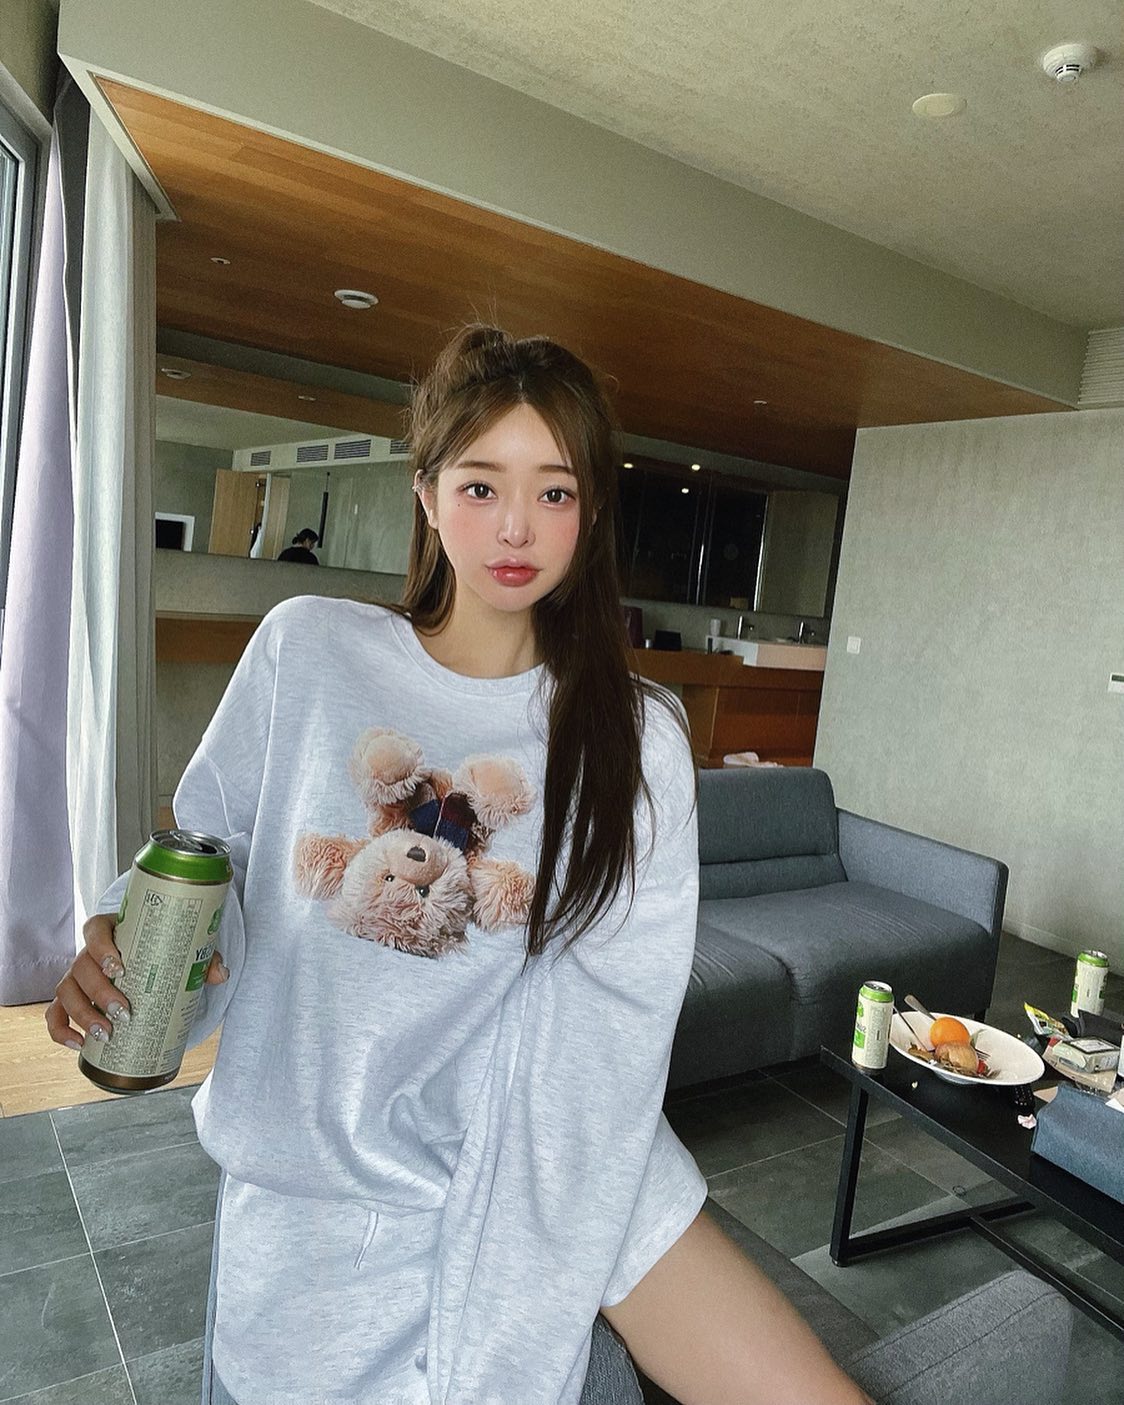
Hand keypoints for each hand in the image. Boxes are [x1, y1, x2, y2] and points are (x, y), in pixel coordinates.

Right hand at [44, 911, 228, 1051]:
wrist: (148, 958)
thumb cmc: (161, 949)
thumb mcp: (181, 949)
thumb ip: (202, 959)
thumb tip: (221, 974)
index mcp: (110, 930)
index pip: (95, 931)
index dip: (101, 947)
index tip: (119, 965)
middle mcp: (87, 953)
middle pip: (81, 968)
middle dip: (100, 992)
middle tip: (124, 1011)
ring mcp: (75, 977)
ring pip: (65, 992)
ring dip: (82, 1014)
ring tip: (106, 1033)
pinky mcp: (70, 1000)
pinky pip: (55, 1015)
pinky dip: (61, 1031)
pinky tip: (79, 1044)